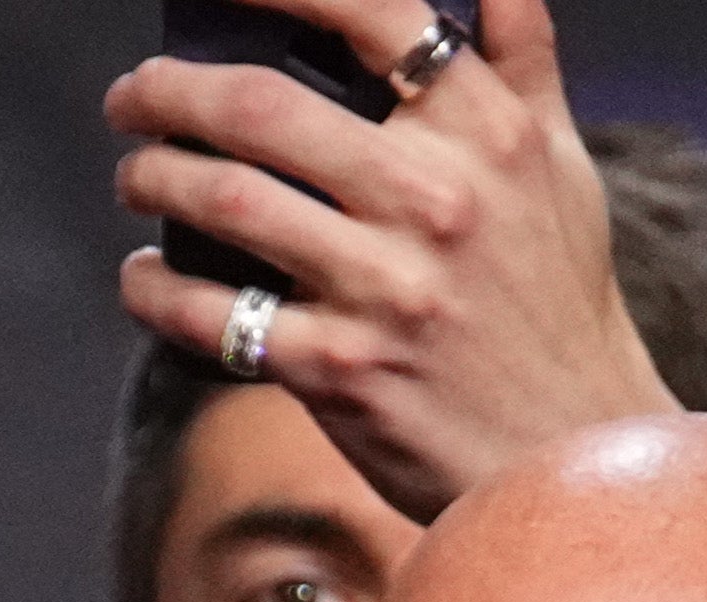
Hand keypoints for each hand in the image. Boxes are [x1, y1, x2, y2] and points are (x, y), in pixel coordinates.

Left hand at [104, 0, 675, 518]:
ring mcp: (386, 289)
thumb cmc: (558, 304)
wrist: (572, 452)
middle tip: (134, 98)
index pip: (374, 13)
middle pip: (261, 105)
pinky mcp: (341, 372)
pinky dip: (157, 291)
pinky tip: (144, 279)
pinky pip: (216, 315)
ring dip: (152, 178)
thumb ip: (523, 64)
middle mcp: (437, 200)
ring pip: (225, 199)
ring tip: (136, 177)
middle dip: (169, 91)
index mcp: (488, 134)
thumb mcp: (563, 170)